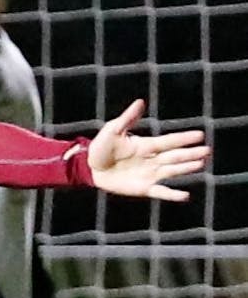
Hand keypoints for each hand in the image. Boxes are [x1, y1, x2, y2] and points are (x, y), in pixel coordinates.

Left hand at [88, 100, 209, 201]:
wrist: (90, 168)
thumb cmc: (101, 147)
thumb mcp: (113, 130)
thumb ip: (128, 118)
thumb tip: (140, 102)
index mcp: (146, 145)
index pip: (169, 141)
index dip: (183, 138)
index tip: (199, 135)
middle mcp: (152, 160)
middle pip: (175, 156)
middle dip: (190, 153)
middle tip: (207, 151)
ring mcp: (149, 174)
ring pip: (172, 171)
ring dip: (186, 168)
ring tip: (200, 164)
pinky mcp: (143, 188)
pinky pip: (161, 192)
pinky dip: (172, 195)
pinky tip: (185, 195)